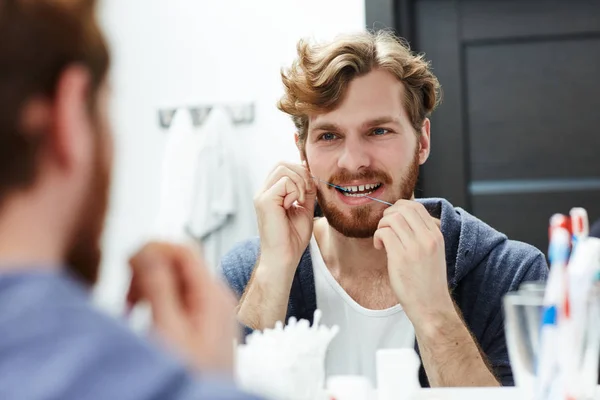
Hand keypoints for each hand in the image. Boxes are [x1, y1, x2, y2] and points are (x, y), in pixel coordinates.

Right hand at [126, 242, 237, 374]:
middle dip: (147, 272)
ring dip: (148, 288)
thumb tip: (146, 250)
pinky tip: (145, 319)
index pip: (183, 248)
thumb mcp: (168, 329)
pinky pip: (176, 298)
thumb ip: (158, 286)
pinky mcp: (201, 322)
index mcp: (212, 293)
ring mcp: (209, 309)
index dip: (153, 249)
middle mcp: (215, 297)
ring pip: (173, 280)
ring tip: (134, 310)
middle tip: (130, 296)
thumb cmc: (193, 375)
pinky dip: (155, 302)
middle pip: (177, 262)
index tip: (128, 264)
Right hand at [254, 161, 316, 270]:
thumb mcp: (304, 209)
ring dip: (300, 182)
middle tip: (307, 193)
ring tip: (301, 201)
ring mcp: (261, 195)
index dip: (300, 171)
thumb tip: (308, 171)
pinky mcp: (264, 200)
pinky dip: (296, 191)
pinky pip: (285, 181)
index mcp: (271, 193)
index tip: (309, 188)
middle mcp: (263, 191)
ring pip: (284, 169)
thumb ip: (306, 190)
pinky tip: (295, 205)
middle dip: (301, 173)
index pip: (283, 167)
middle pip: (282, 163)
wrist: (284, 257)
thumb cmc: (293, 239)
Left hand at [373, 200, 452, 323]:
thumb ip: (422, 235)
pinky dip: (378, 236)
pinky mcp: (401, 257)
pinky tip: (380, 248)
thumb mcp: (433, 253)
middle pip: (403, 208)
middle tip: (385, 228)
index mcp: (436, 235)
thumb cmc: (428, 283)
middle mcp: (427, 238)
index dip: (399, 208)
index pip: (417, 206)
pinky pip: (384, 233)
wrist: (432, 307)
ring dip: (382, 226)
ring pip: (392, 218)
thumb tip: (402, 220)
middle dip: (388, 214)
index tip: (393, 220)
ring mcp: (415, 247)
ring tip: (382, 240)